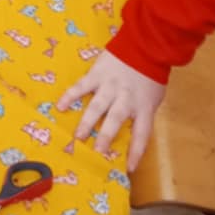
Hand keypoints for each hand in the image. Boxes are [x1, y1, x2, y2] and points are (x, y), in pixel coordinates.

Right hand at [58, 51, 166, 168]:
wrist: (145, 45)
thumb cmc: (150, 75)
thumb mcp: (153, 98)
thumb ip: (141, 114)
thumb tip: (129, 133)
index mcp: (144, 107)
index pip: (142, 135)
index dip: (136, 153)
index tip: (128, 169)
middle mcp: (126, 99)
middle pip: (115, 121)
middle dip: (105, 138)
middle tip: (95, 152)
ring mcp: (110, 86)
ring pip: (97, 107)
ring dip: (86, 122)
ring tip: (77, 137)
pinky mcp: (97, 74)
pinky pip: (81, 87)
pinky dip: (70, 96)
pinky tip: (61, 106)